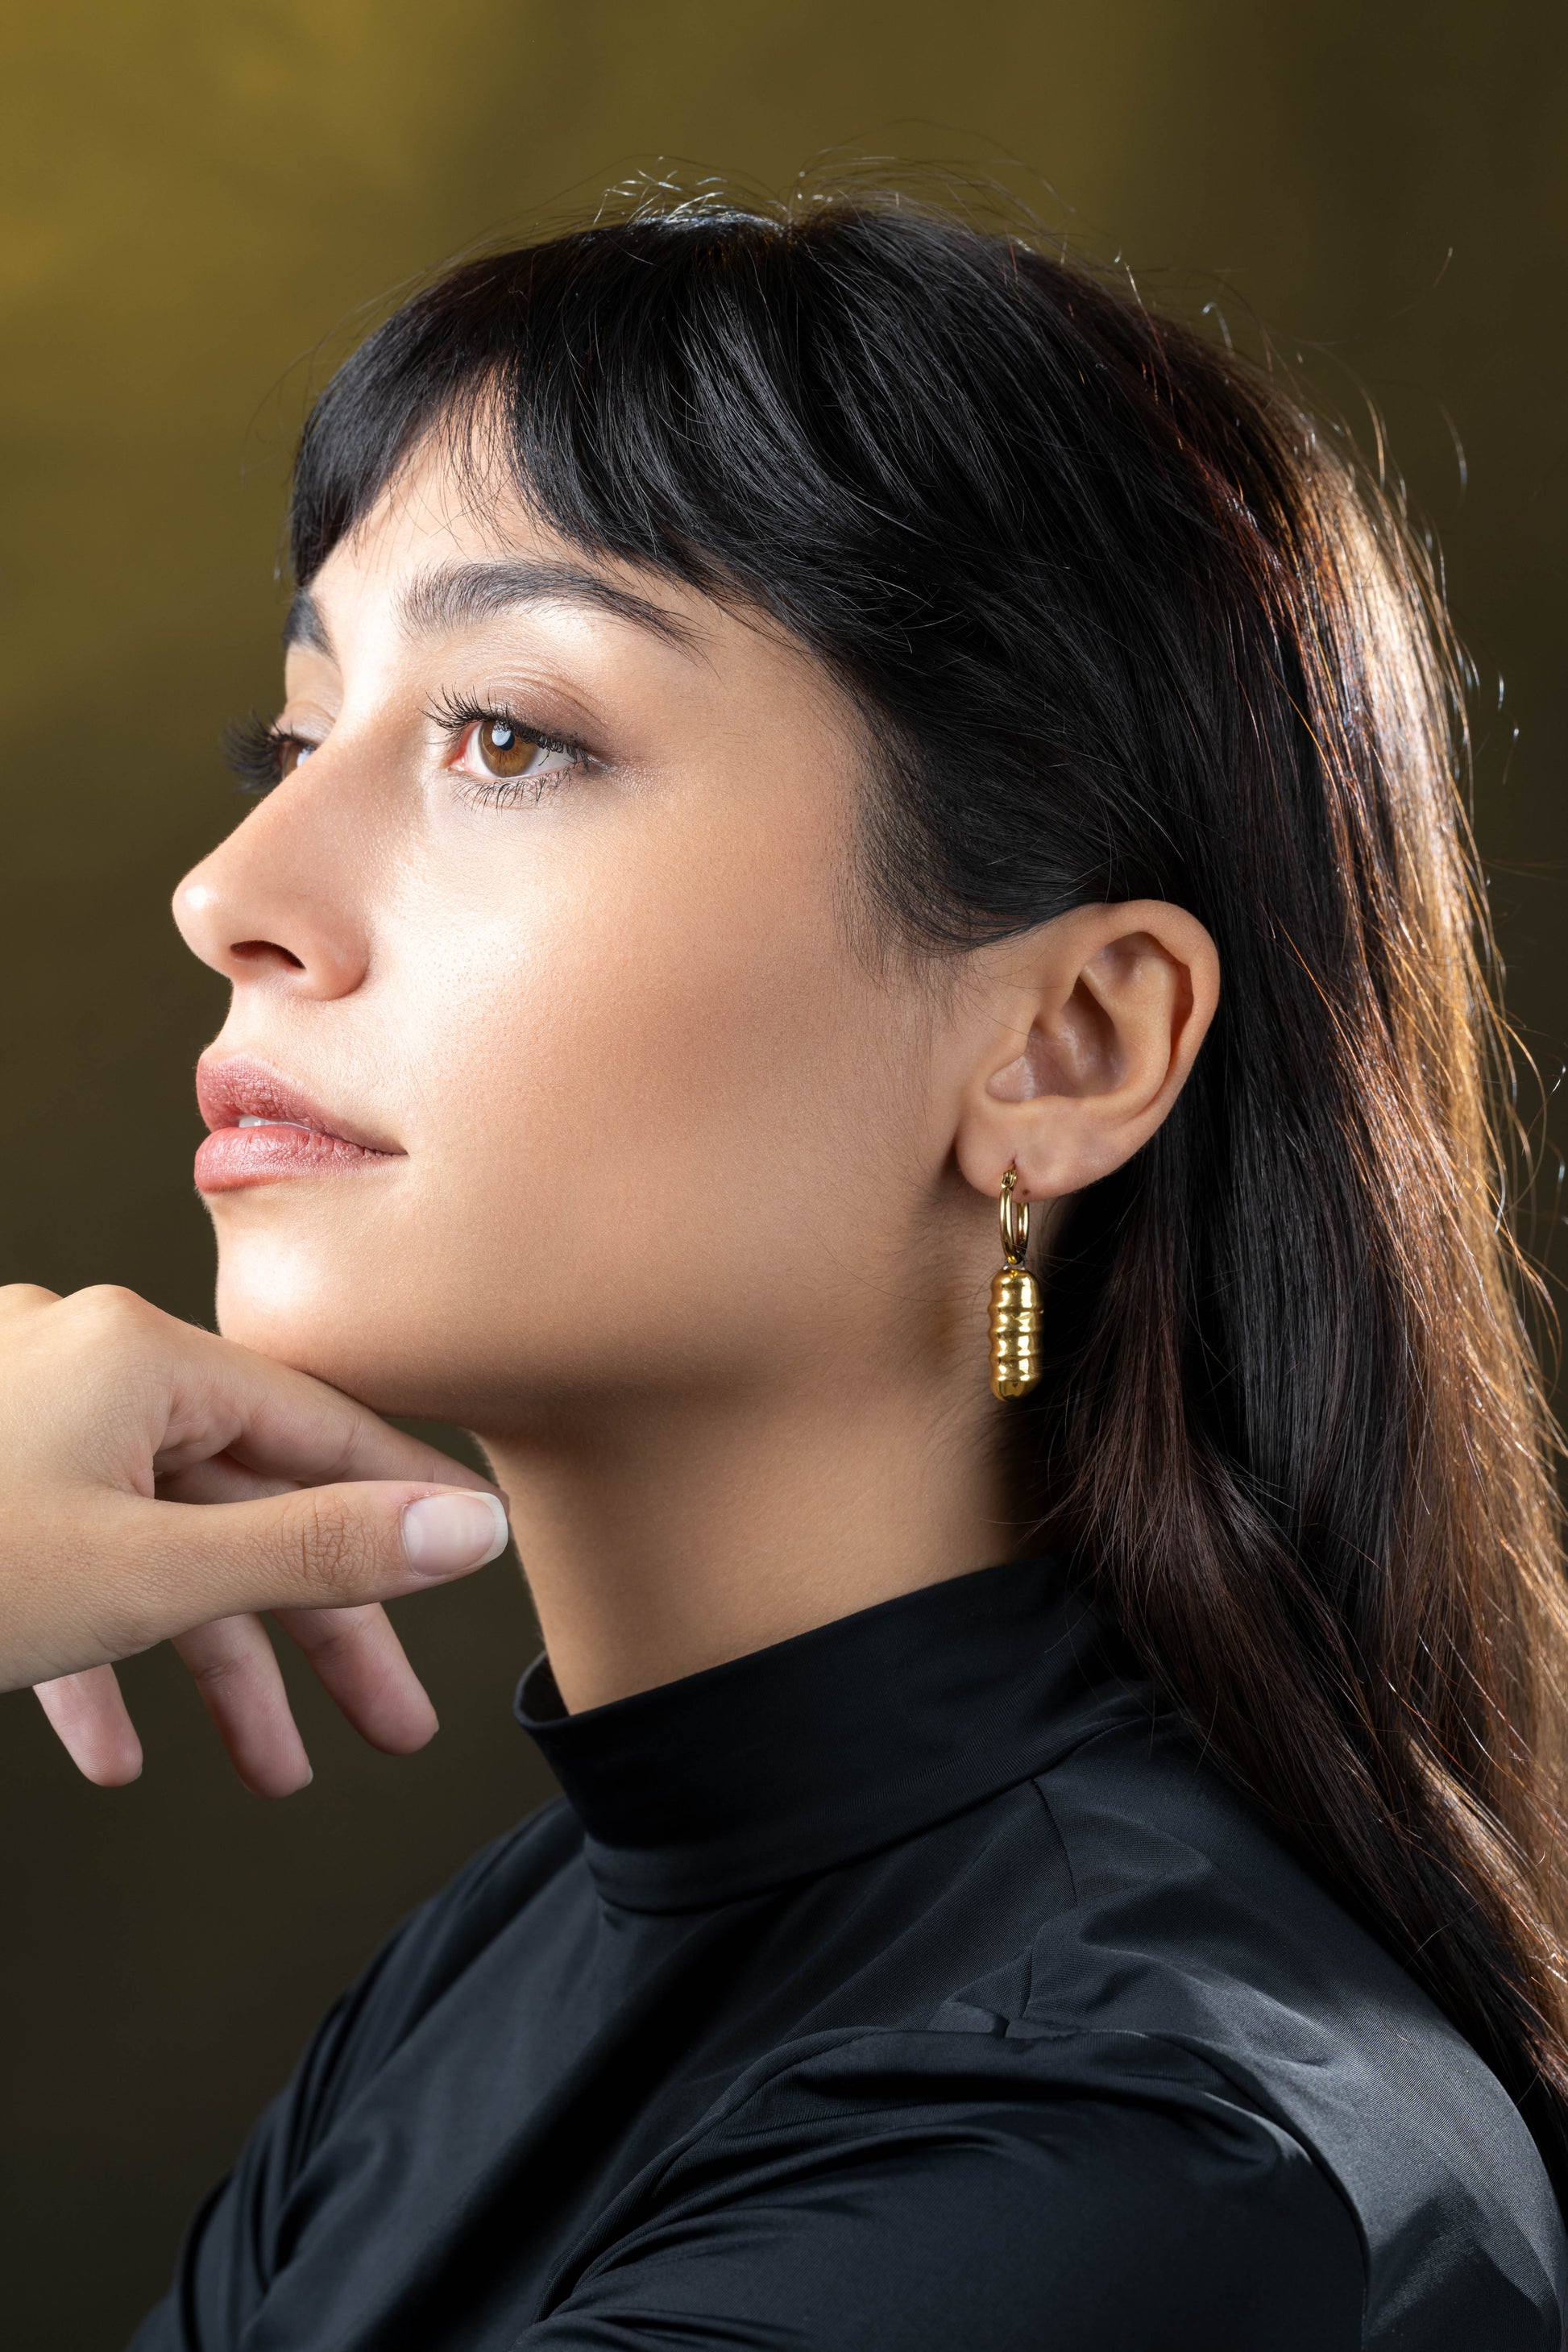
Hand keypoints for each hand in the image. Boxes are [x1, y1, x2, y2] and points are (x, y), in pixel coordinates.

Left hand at [2, 1283, 509, 1797]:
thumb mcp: (147, 1573)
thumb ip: (315, 1550)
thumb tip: (464, 1526)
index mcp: (136, 1353)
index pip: (321, 1429)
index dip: (406, 1501)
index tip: (475, 1546)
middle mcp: (82, 1361)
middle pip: (243, 1500)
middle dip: (313, 1632)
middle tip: (388, 1717)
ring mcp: (19, 1414)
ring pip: (158, 1539)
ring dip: (212, 1661)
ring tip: (268, 1764)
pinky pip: (69, 1555)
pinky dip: (100, 1649)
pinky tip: (114, 1745)